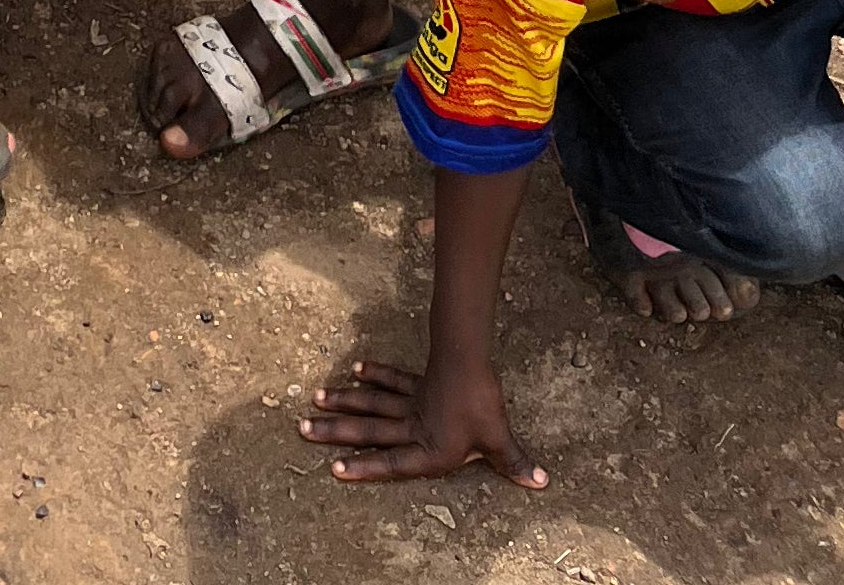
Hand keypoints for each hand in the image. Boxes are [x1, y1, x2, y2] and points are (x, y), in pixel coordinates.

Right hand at [300, 352, 543, 490]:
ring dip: (344, 402)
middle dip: (336, 432)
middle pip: (368, 431)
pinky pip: (391, 380)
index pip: (391, 463)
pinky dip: (374, 375)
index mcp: (428, 449)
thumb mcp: (497, 439)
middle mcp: (412, 427)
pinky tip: (355, 371)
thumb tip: (540, 481)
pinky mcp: (418, 383)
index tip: (335, 468)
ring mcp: (411, 403)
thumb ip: (512, 462)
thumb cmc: (481, 405)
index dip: (364, 467)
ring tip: (315, 400)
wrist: (469, 361)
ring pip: (371, 404)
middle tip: (303, 429)